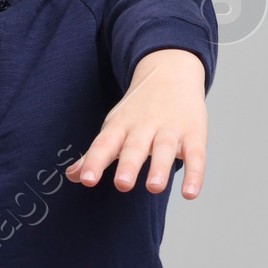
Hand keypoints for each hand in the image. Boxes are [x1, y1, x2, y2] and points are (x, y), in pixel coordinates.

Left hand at [65, 48, 207, 197]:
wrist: (171, 73)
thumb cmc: (138, 110)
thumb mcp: (115, 126)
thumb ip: (96, 154)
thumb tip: (72, 175)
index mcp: (121, 125)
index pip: (105, 143)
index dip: (94, 161)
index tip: (86, 180)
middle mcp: (144, 126)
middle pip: (135, 146)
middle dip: (129, 164)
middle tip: (122, 184)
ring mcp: (171, 129)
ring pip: (165, 148)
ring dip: (159, 168)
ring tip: (154, 187)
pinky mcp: (194, 134)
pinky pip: (196, 156)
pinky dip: (194, 175)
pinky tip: (189, 193)